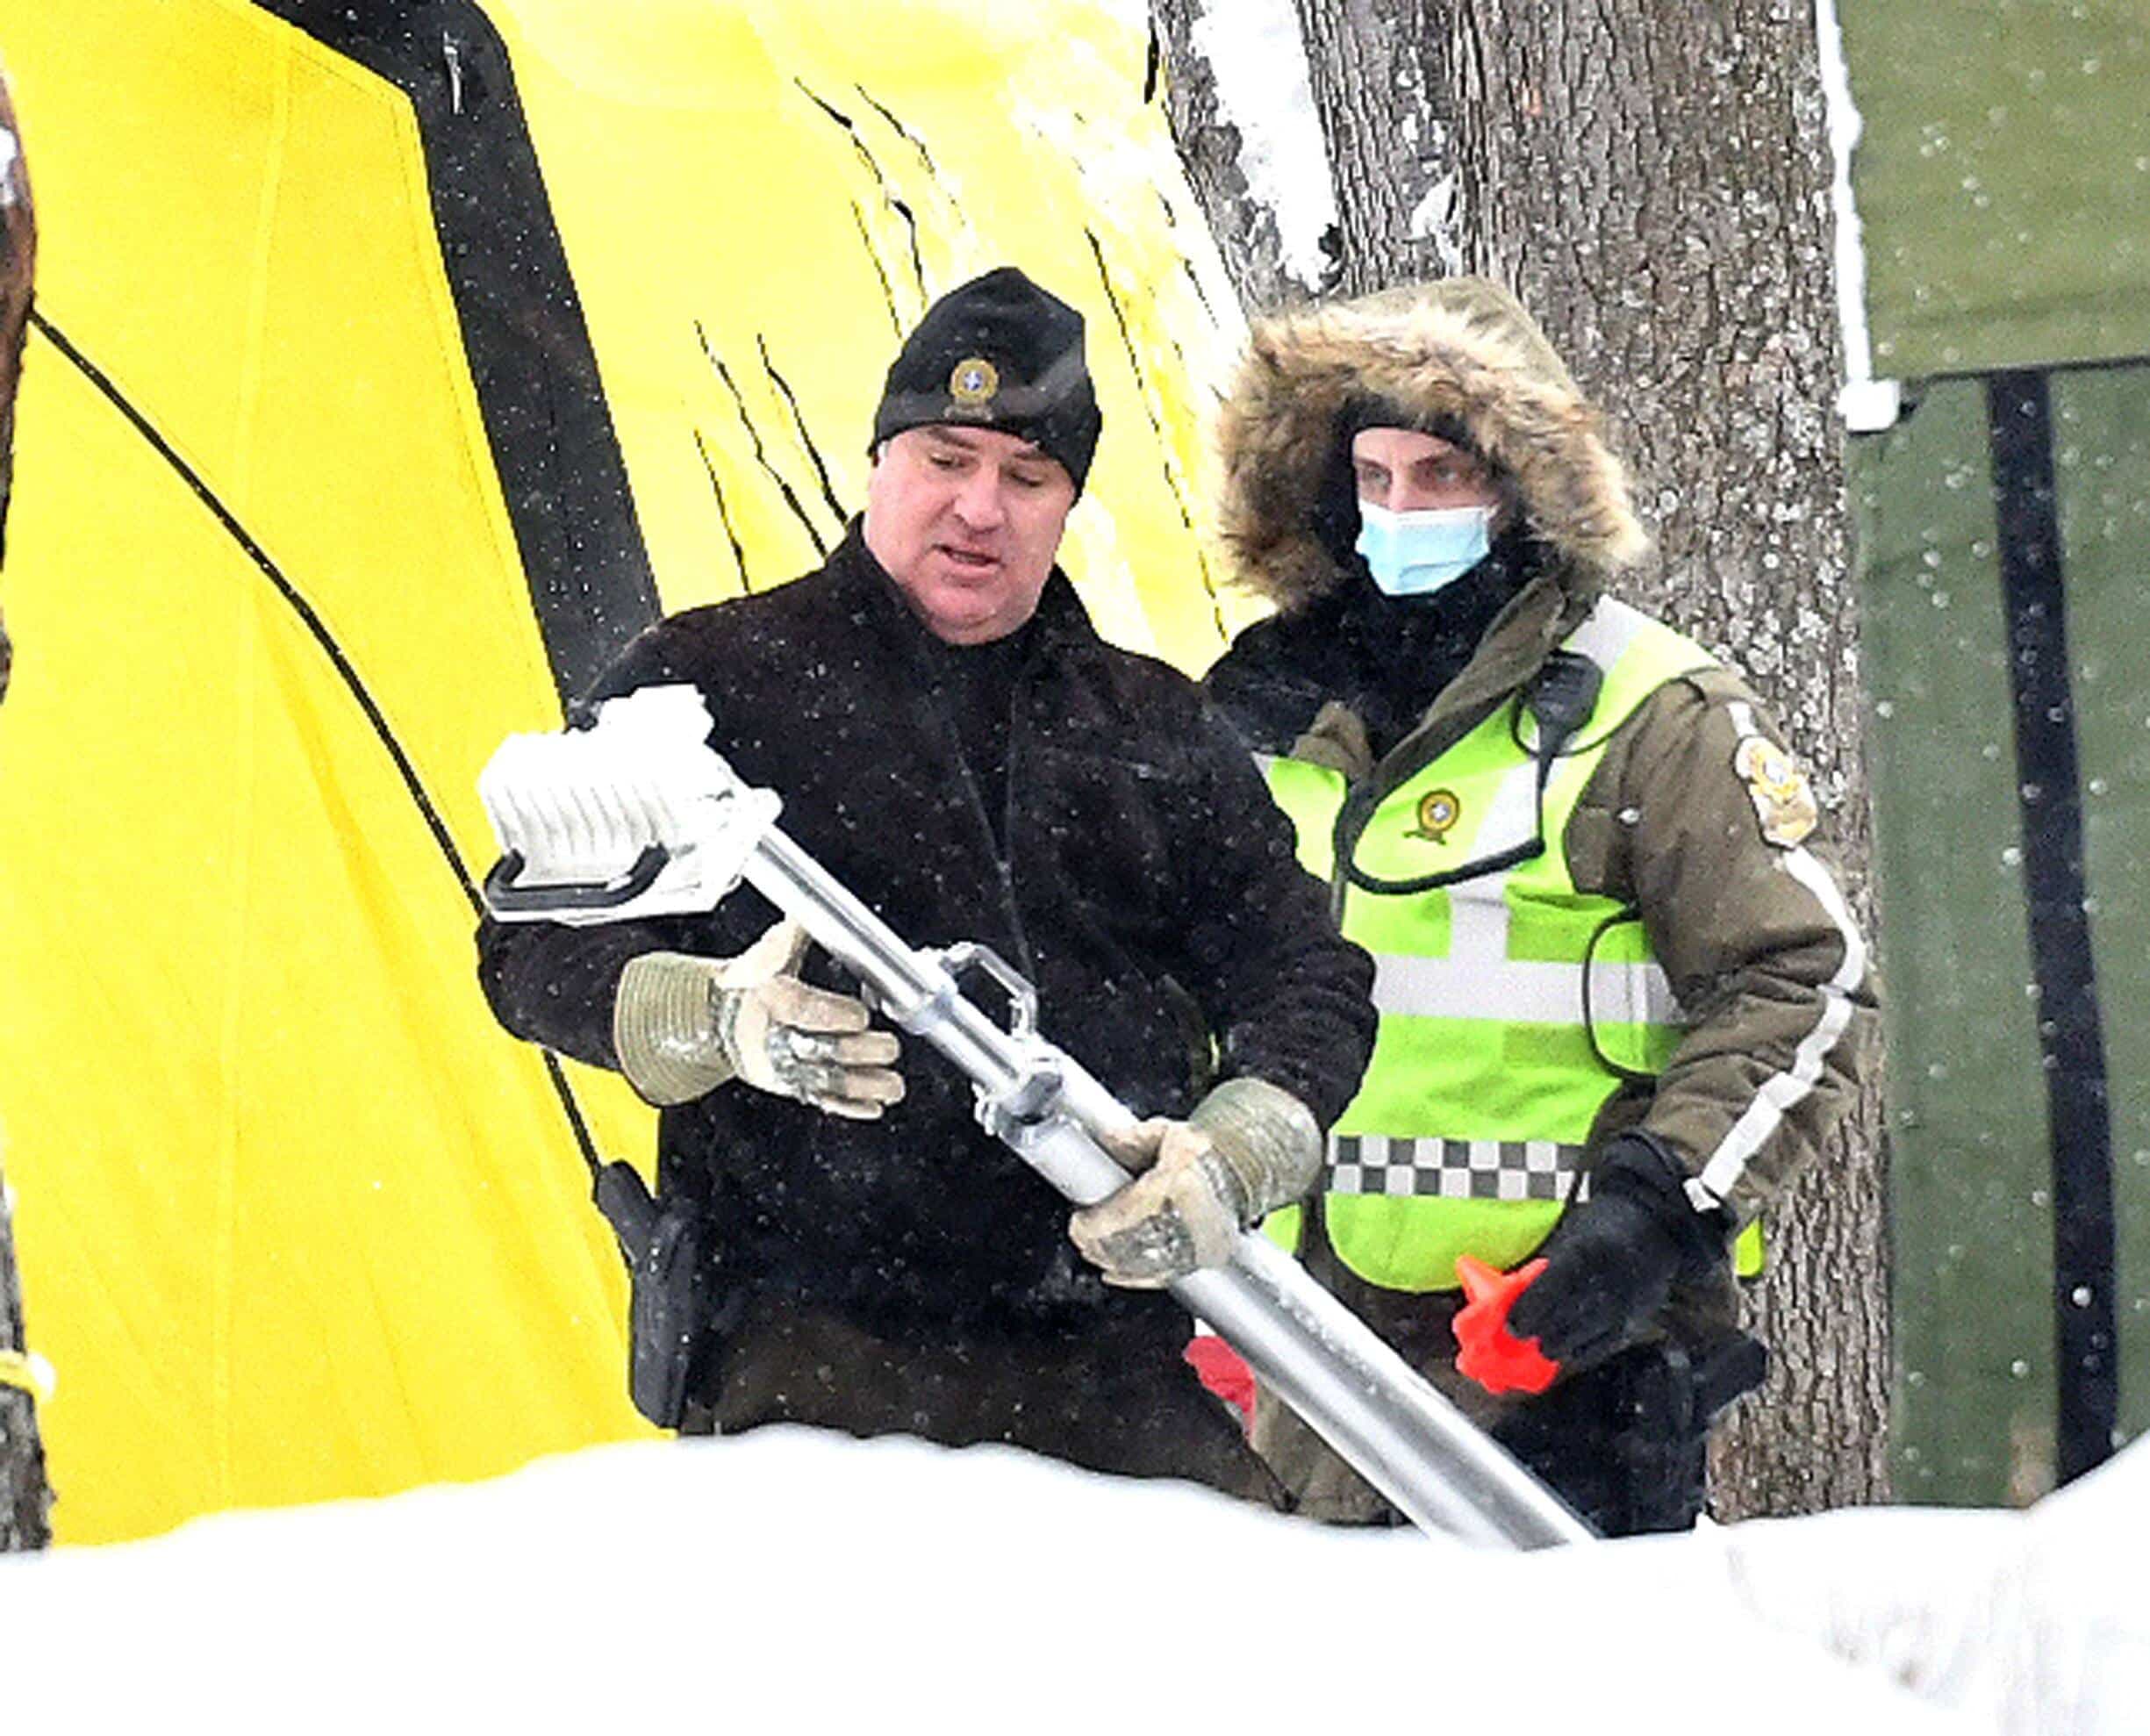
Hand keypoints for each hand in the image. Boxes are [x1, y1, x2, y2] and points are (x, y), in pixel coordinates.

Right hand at [613, 919, 903, 1116]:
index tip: (862, 1015)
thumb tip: (811, 908)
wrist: (716, 1020)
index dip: (833, 1015)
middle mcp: (772, 1039)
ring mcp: (781, 1067)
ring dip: (863, 1086)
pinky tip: (874, 1108)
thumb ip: (790, 938)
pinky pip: (819, 1101)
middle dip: (859, 1052)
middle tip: (889, 1048)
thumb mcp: (763, 958)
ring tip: (893, 1086)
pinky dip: (848, 1108)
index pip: (801, 1010)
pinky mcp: (788, 1086)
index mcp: (766, 1002)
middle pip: (819, 1049)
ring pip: (824, 1081)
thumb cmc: (747, 986)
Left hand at [1067, 1118, 1243, 1288]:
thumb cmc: (1203, 1152)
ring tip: (1094, 1250)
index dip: (1095, 1223)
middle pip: (1131, 1241)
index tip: (1079, 1220)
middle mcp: (1190, 1215)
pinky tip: (1114, 1272)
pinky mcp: (1204, 1257)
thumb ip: (1133, 1136)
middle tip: (1081, 1235)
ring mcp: (1199, 1240)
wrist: (1241, 1171)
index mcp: (1177, 1181)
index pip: (1126, 1211)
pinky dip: (1135, 1277)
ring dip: (1112, 1260)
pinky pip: (1163, 1275)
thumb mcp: (1167, 1132)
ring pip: (1144, 1263)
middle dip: (1098, 1243)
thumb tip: (1107, 1138)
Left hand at [1503, 1193, 1681, 1368]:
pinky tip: (1566, 1347)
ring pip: (1583, 1337)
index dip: (1529, 1309)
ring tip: (1540, 1340)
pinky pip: (1603, 1346)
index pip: (1553, 1287)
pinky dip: (1580, 1350)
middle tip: (1518, 1333)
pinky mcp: (1637, 1320)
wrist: (1655, 1226)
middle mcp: (1612, 1280)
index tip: (1511, 1322)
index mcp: (1590, 1251)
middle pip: (1566, 1317)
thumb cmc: (1605, 1226)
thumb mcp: (1571, 1233)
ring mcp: (1627, 1304)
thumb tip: (1508, 1291)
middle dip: (1538, 1330)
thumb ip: (1543, 1265)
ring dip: (1556, 1343)